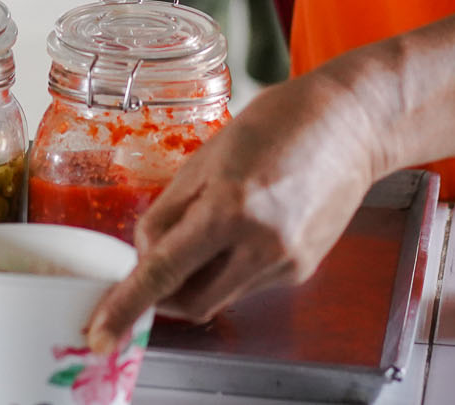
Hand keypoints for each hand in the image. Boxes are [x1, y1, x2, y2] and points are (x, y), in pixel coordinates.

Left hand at [85, 70, 382, 353]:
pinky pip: (249, 282)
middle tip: (157, 259)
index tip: (103, 332)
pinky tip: (247, 224)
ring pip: (221, 295)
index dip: (128, 306)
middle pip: (191, 301)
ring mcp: (286, 262)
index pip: (164, 272)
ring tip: (212, 224)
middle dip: (165, 293)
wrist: (351, 125)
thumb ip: (171, 210)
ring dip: (199, 276)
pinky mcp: (303, 269)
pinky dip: (232, 265)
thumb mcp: (209, 156)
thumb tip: (146, 252)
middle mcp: (261, 245)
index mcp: (230, 208)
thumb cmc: (280, 123)